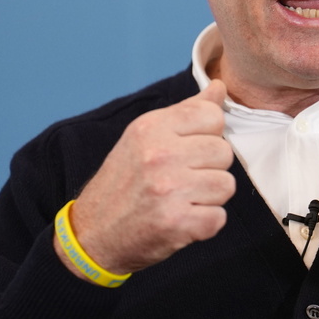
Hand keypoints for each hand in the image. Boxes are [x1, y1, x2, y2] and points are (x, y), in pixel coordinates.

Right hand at [54, 80, 234, 277]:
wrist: (93, 232)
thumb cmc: (124, 181)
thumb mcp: (146, 136)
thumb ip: (186, 111)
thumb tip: (220, 87)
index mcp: (152, 127)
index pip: (213, 116)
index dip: (208, 135)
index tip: (188, 150)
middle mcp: (160, 155)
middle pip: (224, 152)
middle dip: (210, 168)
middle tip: (183, 179)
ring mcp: (169, 190)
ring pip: (226, 185)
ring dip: (209, 197)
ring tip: (183, 199)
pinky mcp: (177, 223)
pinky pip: (219, 218)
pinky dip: (205, 223)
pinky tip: (182, 219)